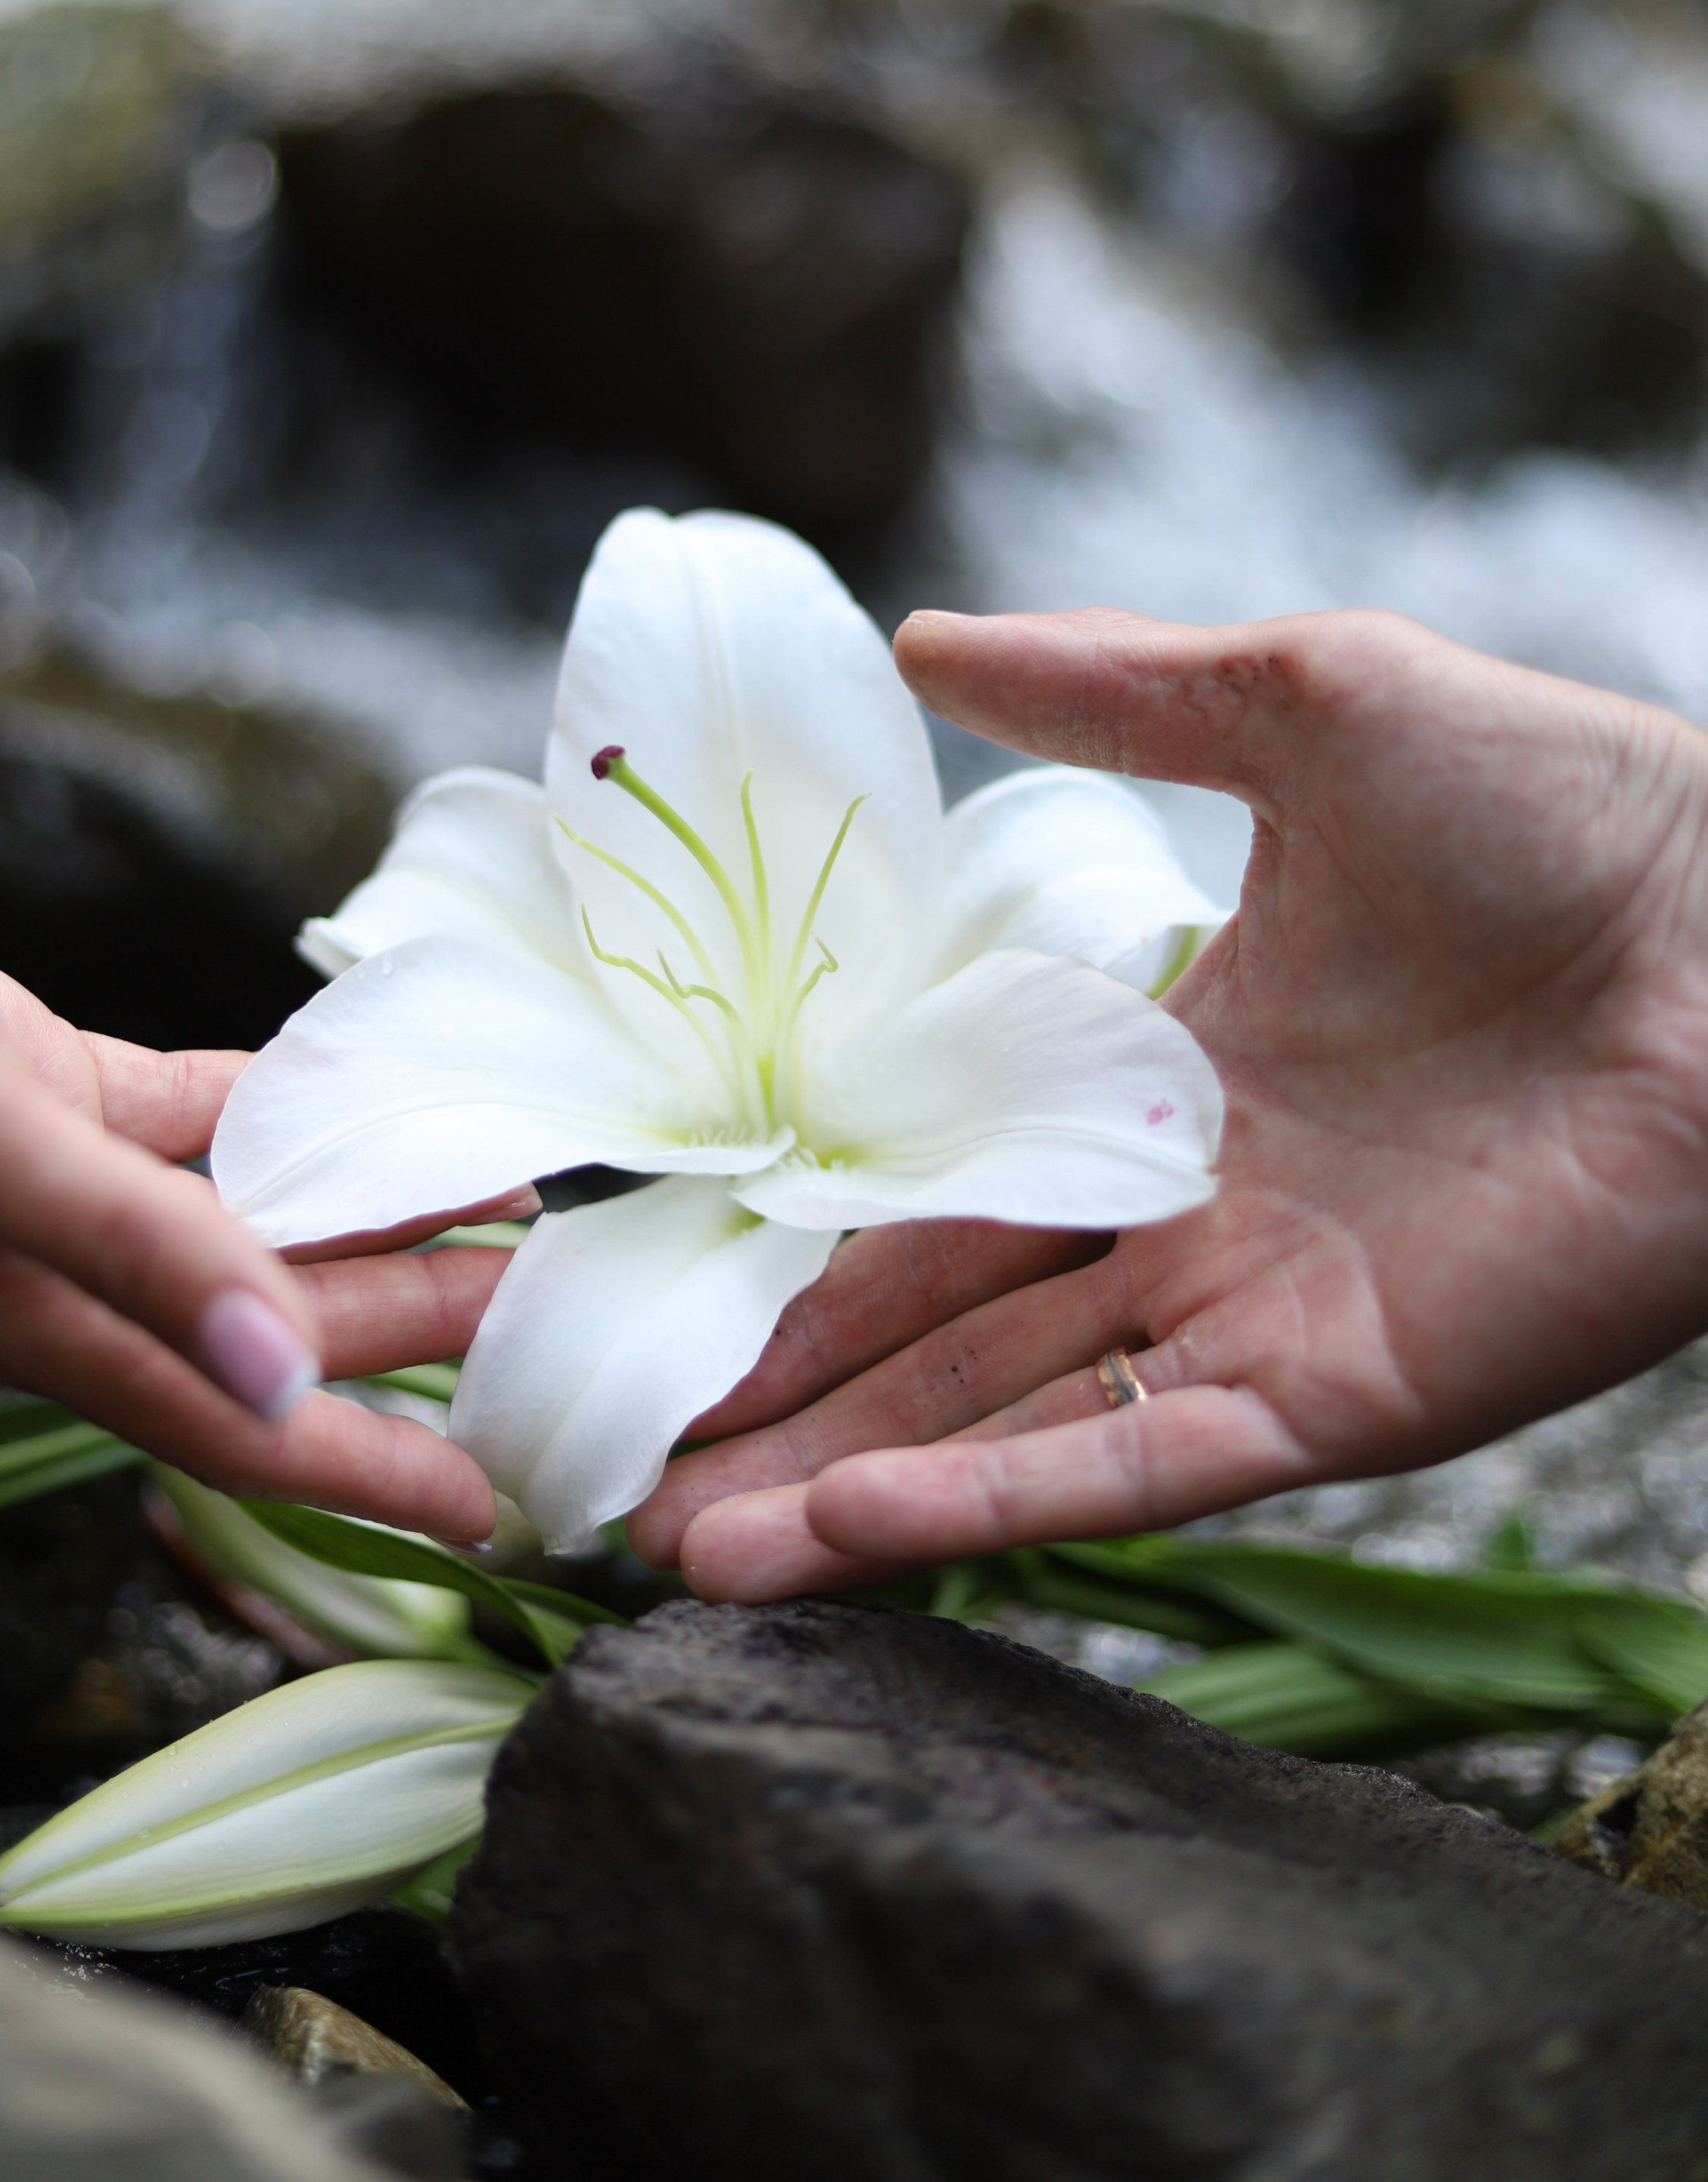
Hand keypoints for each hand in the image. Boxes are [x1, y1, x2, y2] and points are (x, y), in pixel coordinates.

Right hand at [0, 758, 520, 1538]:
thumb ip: (123, 1243)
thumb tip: (273, 1371)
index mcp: (25, 1310)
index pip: (232, 1426)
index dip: (363, 1471)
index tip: (488, 1507)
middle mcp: (45, 1266)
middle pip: (266, 1324)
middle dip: (410, 1329)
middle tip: (549, 1313)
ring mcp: (45, 1174)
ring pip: (244, 1220)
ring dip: (366, 1214)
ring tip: (498, 1198)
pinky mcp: (39, 1078)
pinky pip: (195, 1118)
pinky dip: (284, 1114)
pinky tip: (368, 1099)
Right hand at [629, 606, 1707, 1597]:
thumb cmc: (1561, 795)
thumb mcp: (1300, 697)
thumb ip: (1110, 684)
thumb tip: (920, 636)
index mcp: (1170, 1070)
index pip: (946, 1178)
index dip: (810, 1239)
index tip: (668, 1284)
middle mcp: (1197, 1213)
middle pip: (949, 1330)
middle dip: (790, 1405)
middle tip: (620, 1472)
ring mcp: (1266, 1311)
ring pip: (1016, 1418)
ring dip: (851, 1484)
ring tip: (684, 1545)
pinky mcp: (1347, 1389)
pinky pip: (1144, 1455)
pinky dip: (999, 1496)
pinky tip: (850, 1525)